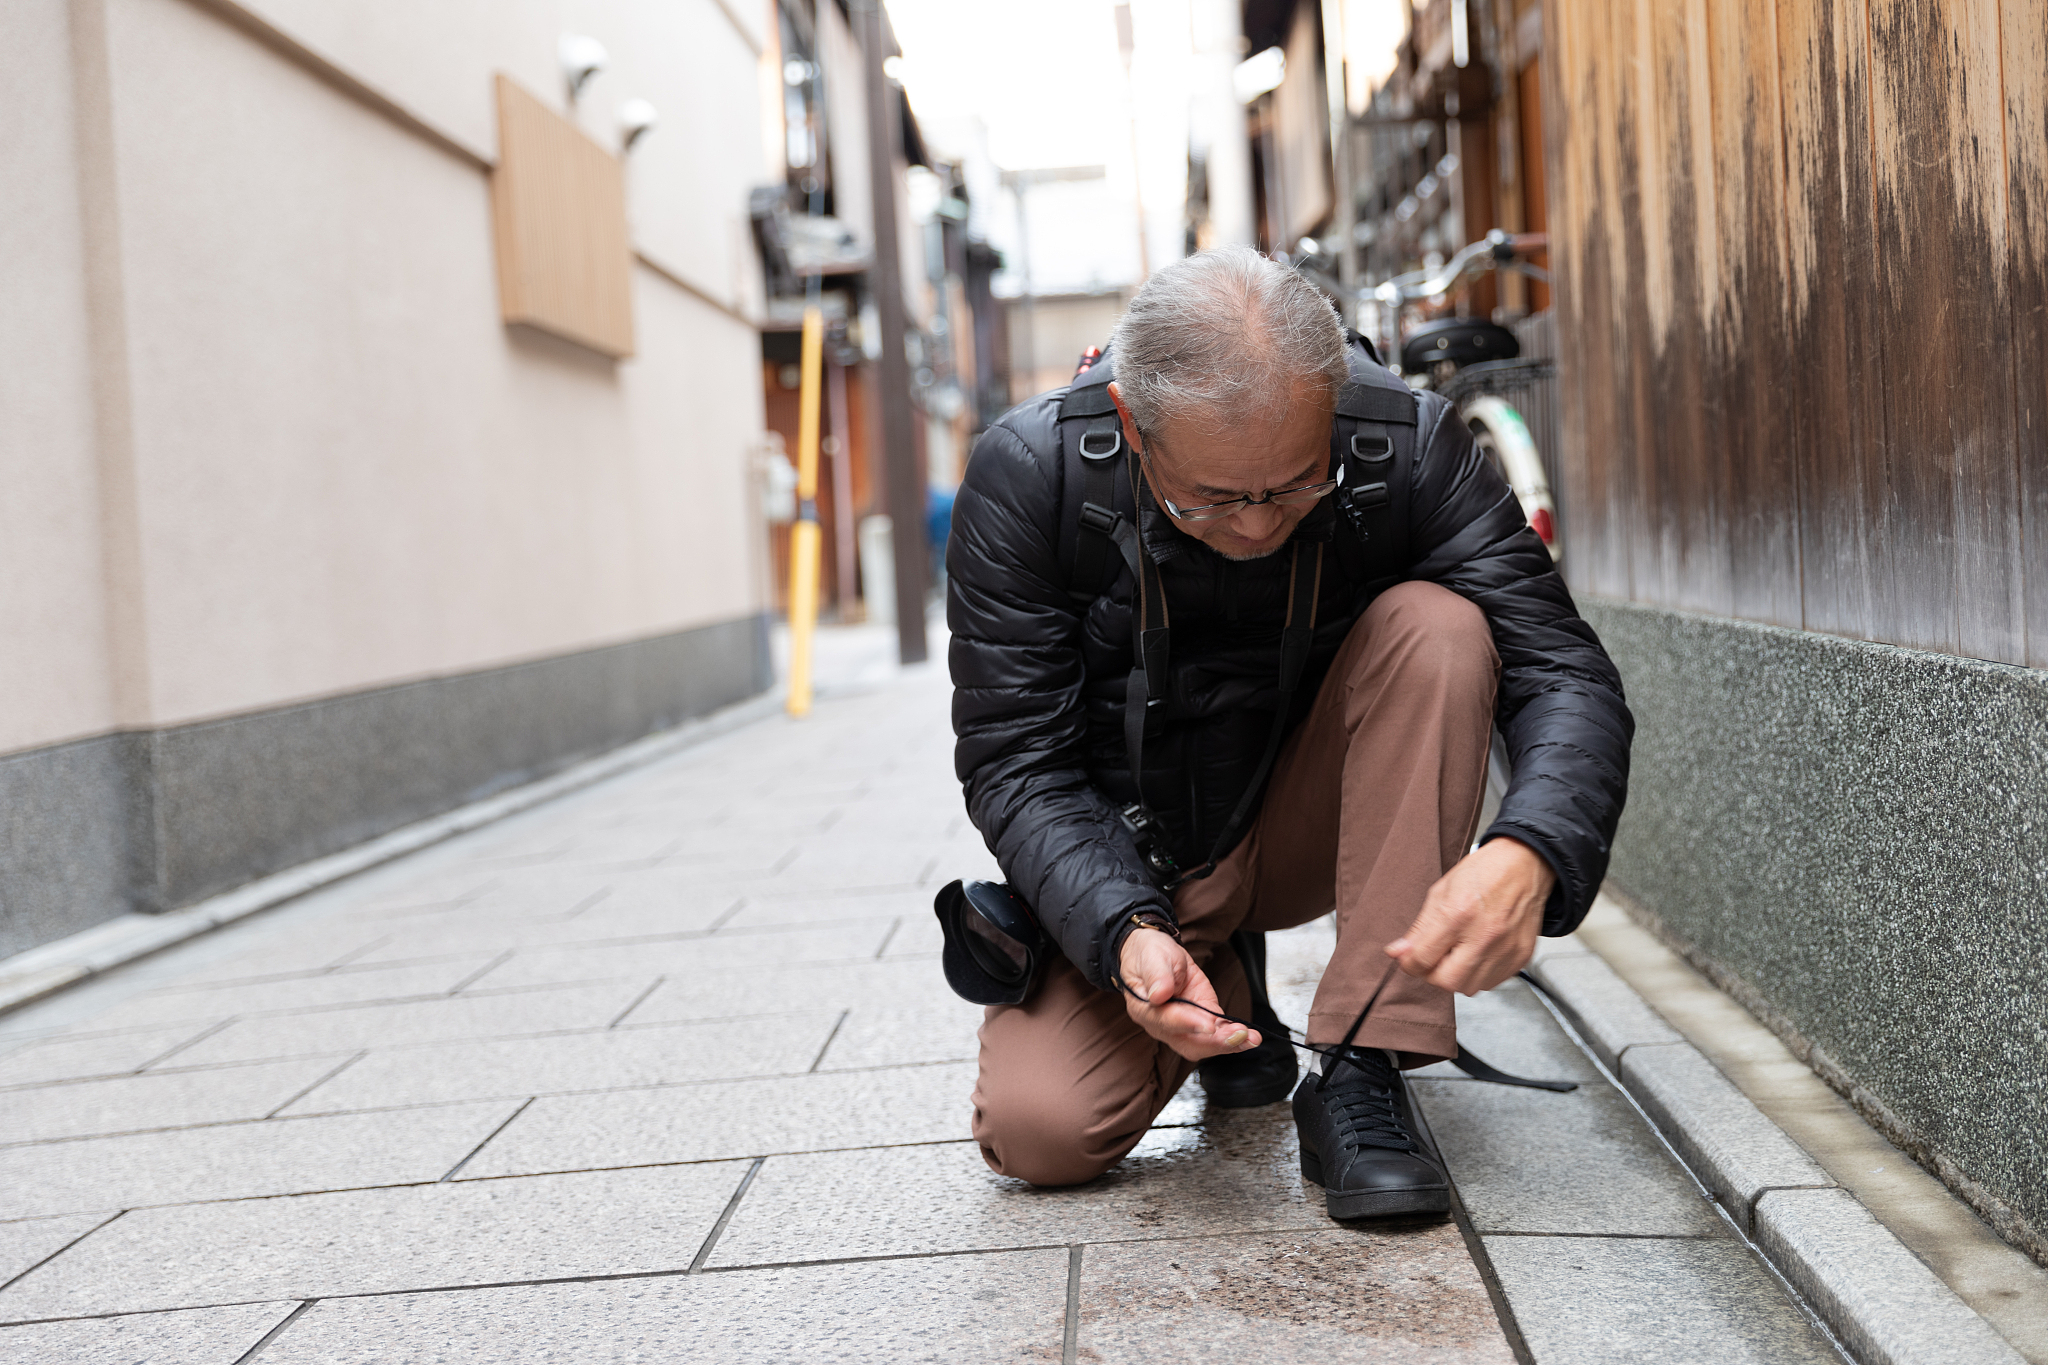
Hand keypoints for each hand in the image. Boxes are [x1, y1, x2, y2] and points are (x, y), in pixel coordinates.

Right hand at [1118, 928, 1262, 1060]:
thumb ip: (1156, 976)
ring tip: (1251, 1038)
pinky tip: (1250, 1036)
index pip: (1167, 1021)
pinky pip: (1217, 1033)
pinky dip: (1234, 1036)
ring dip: (1229, 1043)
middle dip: (1215, 1042)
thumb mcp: (1152, 958)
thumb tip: (1159, 995)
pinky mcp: (1202, 1018)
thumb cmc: (1149, 956)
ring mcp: (1184, 1025)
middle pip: (1188, 1042)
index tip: (1208, 1025)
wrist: (1155, 955)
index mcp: (1145, 1010)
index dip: (1188, 1024)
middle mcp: (1164, 1025)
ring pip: (1205, 1043)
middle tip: (1238, 1036)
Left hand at [1386, 838, 1553, 995]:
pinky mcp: (1521, 957)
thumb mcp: (1441, 892)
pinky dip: (1479, 974)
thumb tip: (1398, 953)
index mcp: (1458, 914)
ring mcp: (1506, 949)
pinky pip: (1492, 983)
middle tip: (1433, 958)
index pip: (1422, 959)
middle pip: (1447, 981)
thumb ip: (1419, 928)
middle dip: (1432, 974)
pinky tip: (1477, 954)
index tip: (1408, 958)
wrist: (1524, 864)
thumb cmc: (1484, 872)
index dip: (1408, 962)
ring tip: (1458, 953)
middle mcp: (1484, 935)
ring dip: (1457, 976)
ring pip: (1470, 987)